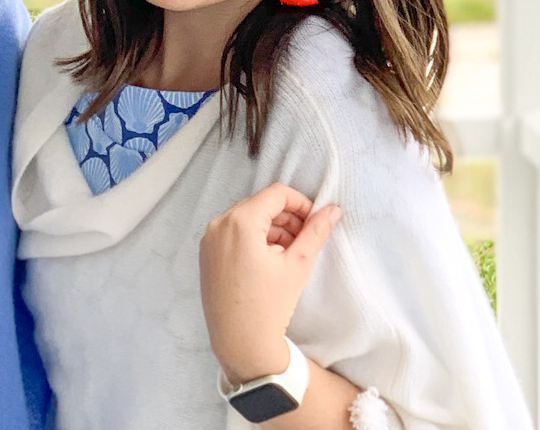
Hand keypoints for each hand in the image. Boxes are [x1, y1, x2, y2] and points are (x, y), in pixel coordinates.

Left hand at [199, 183, 341, 386]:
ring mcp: (209, 238)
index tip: (315, 221)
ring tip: (289, 252)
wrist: (241, 344)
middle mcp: (219, 223)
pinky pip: (233, 232)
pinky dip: (253, 237)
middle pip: (260, 204)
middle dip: (286, 217)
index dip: (300, 203)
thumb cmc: (269, 306)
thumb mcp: (298, 265)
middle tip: (305, 239)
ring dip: (271, 227)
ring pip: (247, 217)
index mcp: (240, 221)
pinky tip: (269, 259)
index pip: (276, 194)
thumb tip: (333, 209)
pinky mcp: (206, 253)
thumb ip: (316, 232)